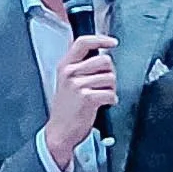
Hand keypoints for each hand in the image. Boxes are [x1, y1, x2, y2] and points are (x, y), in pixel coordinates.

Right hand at [44, 34, 117, 170]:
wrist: (59, 132)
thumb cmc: (66, 108)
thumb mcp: (67, 82)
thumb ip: (80, 67)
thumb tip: (103, 57)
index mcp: (65, 65)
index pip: (83, 43)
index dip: (100, 39)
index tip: (112, 42)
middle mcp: (70, 72)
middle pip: (105, 61)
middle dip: (110, 73)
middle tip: (104, 85)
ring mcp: (78, 85)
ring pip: (110, 78)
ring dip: (111, 89)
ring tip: (101, 97)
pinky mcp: (87, 98)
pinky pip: (111, 94)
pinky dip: (111, 100)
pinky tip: (103, 104)